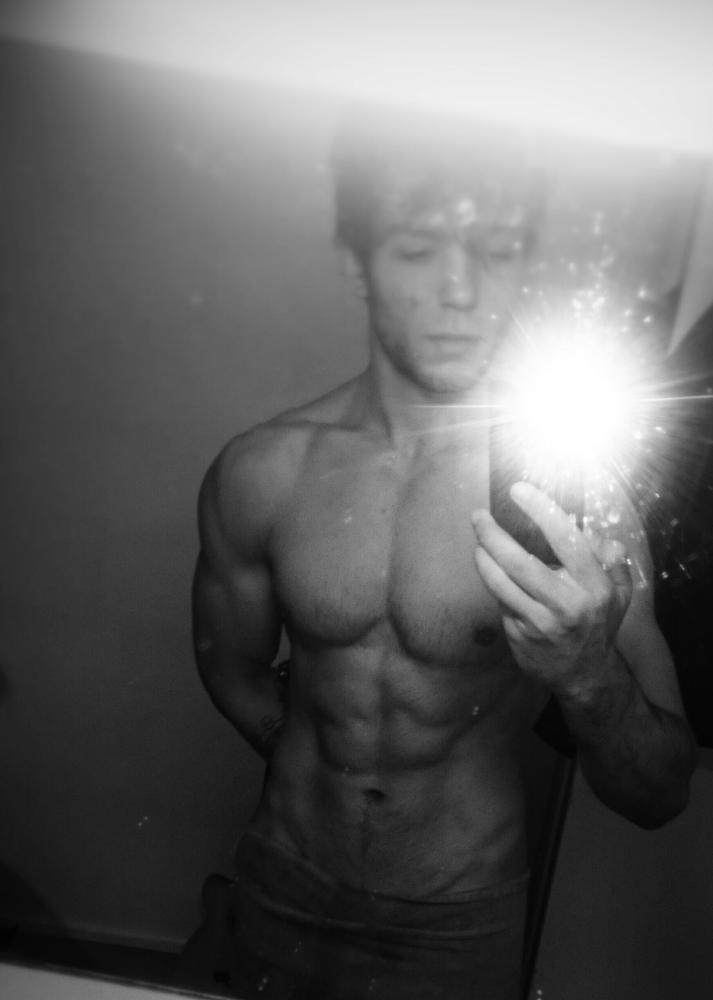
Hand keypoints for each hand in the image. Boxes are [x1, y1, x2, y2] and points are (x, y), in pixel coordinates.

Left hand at [472, 481, 632, 696]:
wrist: (584, 675)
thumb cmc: (598, 624)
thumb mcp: (619, 593)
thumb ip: (613, 561)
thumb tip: (598, 535)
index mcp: (594, 586)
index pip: (565, 539)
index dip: (540, 510)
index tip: (519, 490)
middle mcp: (567, 604)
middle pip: (520, 562)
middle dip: (493, 535)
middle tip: (478, 516)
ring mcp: (541, 622)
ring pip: (501, 583)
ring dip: (483, 559)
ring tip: (478, 541)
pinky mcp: (520, 635)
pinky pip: (501, 601)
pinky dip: (494, 583)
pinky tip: (490, 571)